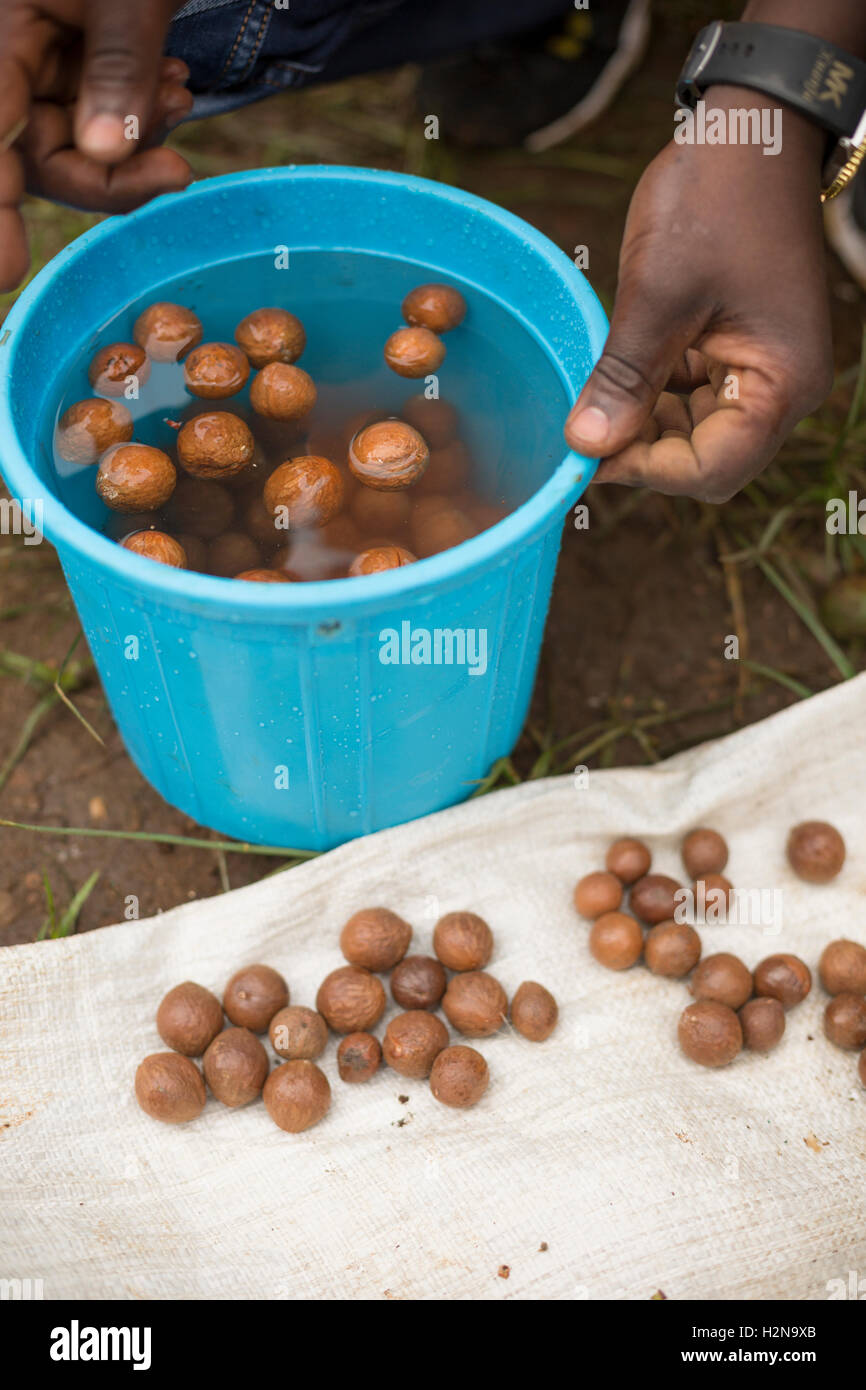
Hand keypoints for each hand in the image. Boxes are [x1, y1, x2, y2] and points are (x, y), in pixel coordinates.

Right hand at [0, 0, 190, 290]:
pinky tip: (172, 86)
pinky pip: (93, 119)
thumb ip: (116, 70)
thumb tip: (105, 153)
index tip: (4, 271)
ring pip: (69, 144)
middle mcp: (4, 54)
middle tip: (175, 174)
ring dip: (133, 141)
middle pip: (30, 155)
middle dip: (108, 175)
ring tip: (178, 93)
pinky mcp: (63, 63)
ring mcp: (30, 61)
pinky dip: (137, 117)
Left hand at [564, 88, 834, 502]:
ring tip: (589, 396)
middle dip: (640, 450)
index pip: (711, 470)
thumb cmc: (715, 198)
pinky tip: (610, 375)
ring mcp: (758, 371)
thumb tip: (586, 447)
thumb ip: (625, 376)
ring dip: (640, 424)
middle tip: (577, 429)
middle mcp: (780, 389)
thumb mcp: (658, 293)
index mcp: (781, 383)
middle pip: (703, 460)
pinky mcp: (734, 352)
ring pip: (690, 434)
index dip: (644, 471)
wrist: (749, 127)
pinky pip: (687, 397)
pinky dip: (648, 396)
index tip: (583, 455)